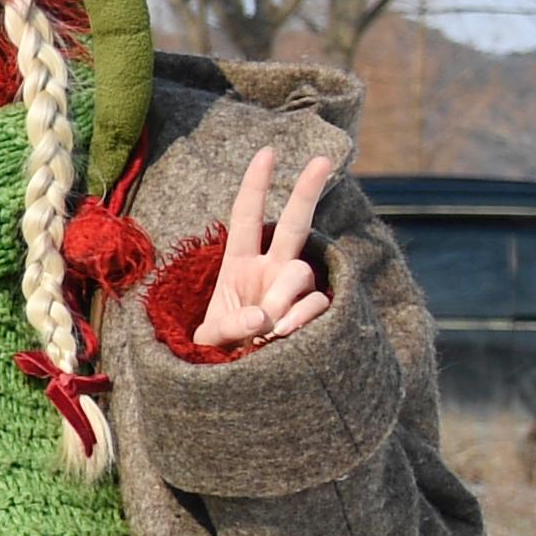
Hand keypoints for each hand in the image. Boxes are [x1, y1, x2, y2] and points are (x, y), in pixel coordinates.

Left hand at [202, 149, 335, 345]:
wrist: (241, 383)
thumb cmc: (221, 353)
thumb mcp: (212, 338)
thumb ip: (231, 326)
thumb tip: (264, 318)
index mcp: (239, 264)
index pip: (247, 217)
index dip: (257, 185)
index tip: (268, 153)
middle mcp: (271, 269)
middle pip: (295, 223)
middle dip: (308, 191)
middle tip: (322, 159)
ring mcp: (295, 289)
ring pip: (301, 272)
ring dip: (283, 297)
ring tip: (266, 329)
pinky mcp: (314, 311)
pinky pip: (316, 302)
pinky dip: (300, 317)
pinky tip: (283, 335)